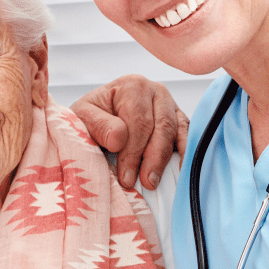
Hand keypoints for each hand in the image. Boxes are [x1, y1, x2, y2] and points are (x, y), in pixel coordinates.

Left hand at [71, 74, 187, 189]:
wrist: (97, 117)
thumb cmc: (90, 117)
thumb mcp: (82, 117)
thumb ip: (98, 125)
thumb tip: (118, 140)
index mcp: (132, 86)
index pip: (139, 121)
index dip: (133, 151)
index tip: (125, 177)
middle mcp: (155, 91)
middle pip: (161, 126)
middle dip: (152, 158)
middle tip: (145, 182)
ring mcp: (169, 104)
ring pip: (174, 131)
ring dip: (164, 159)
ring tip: (154, 181)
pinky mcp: (178, 118)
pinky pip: (186, 134)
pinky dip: (185, 152)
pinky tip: (179, 169)